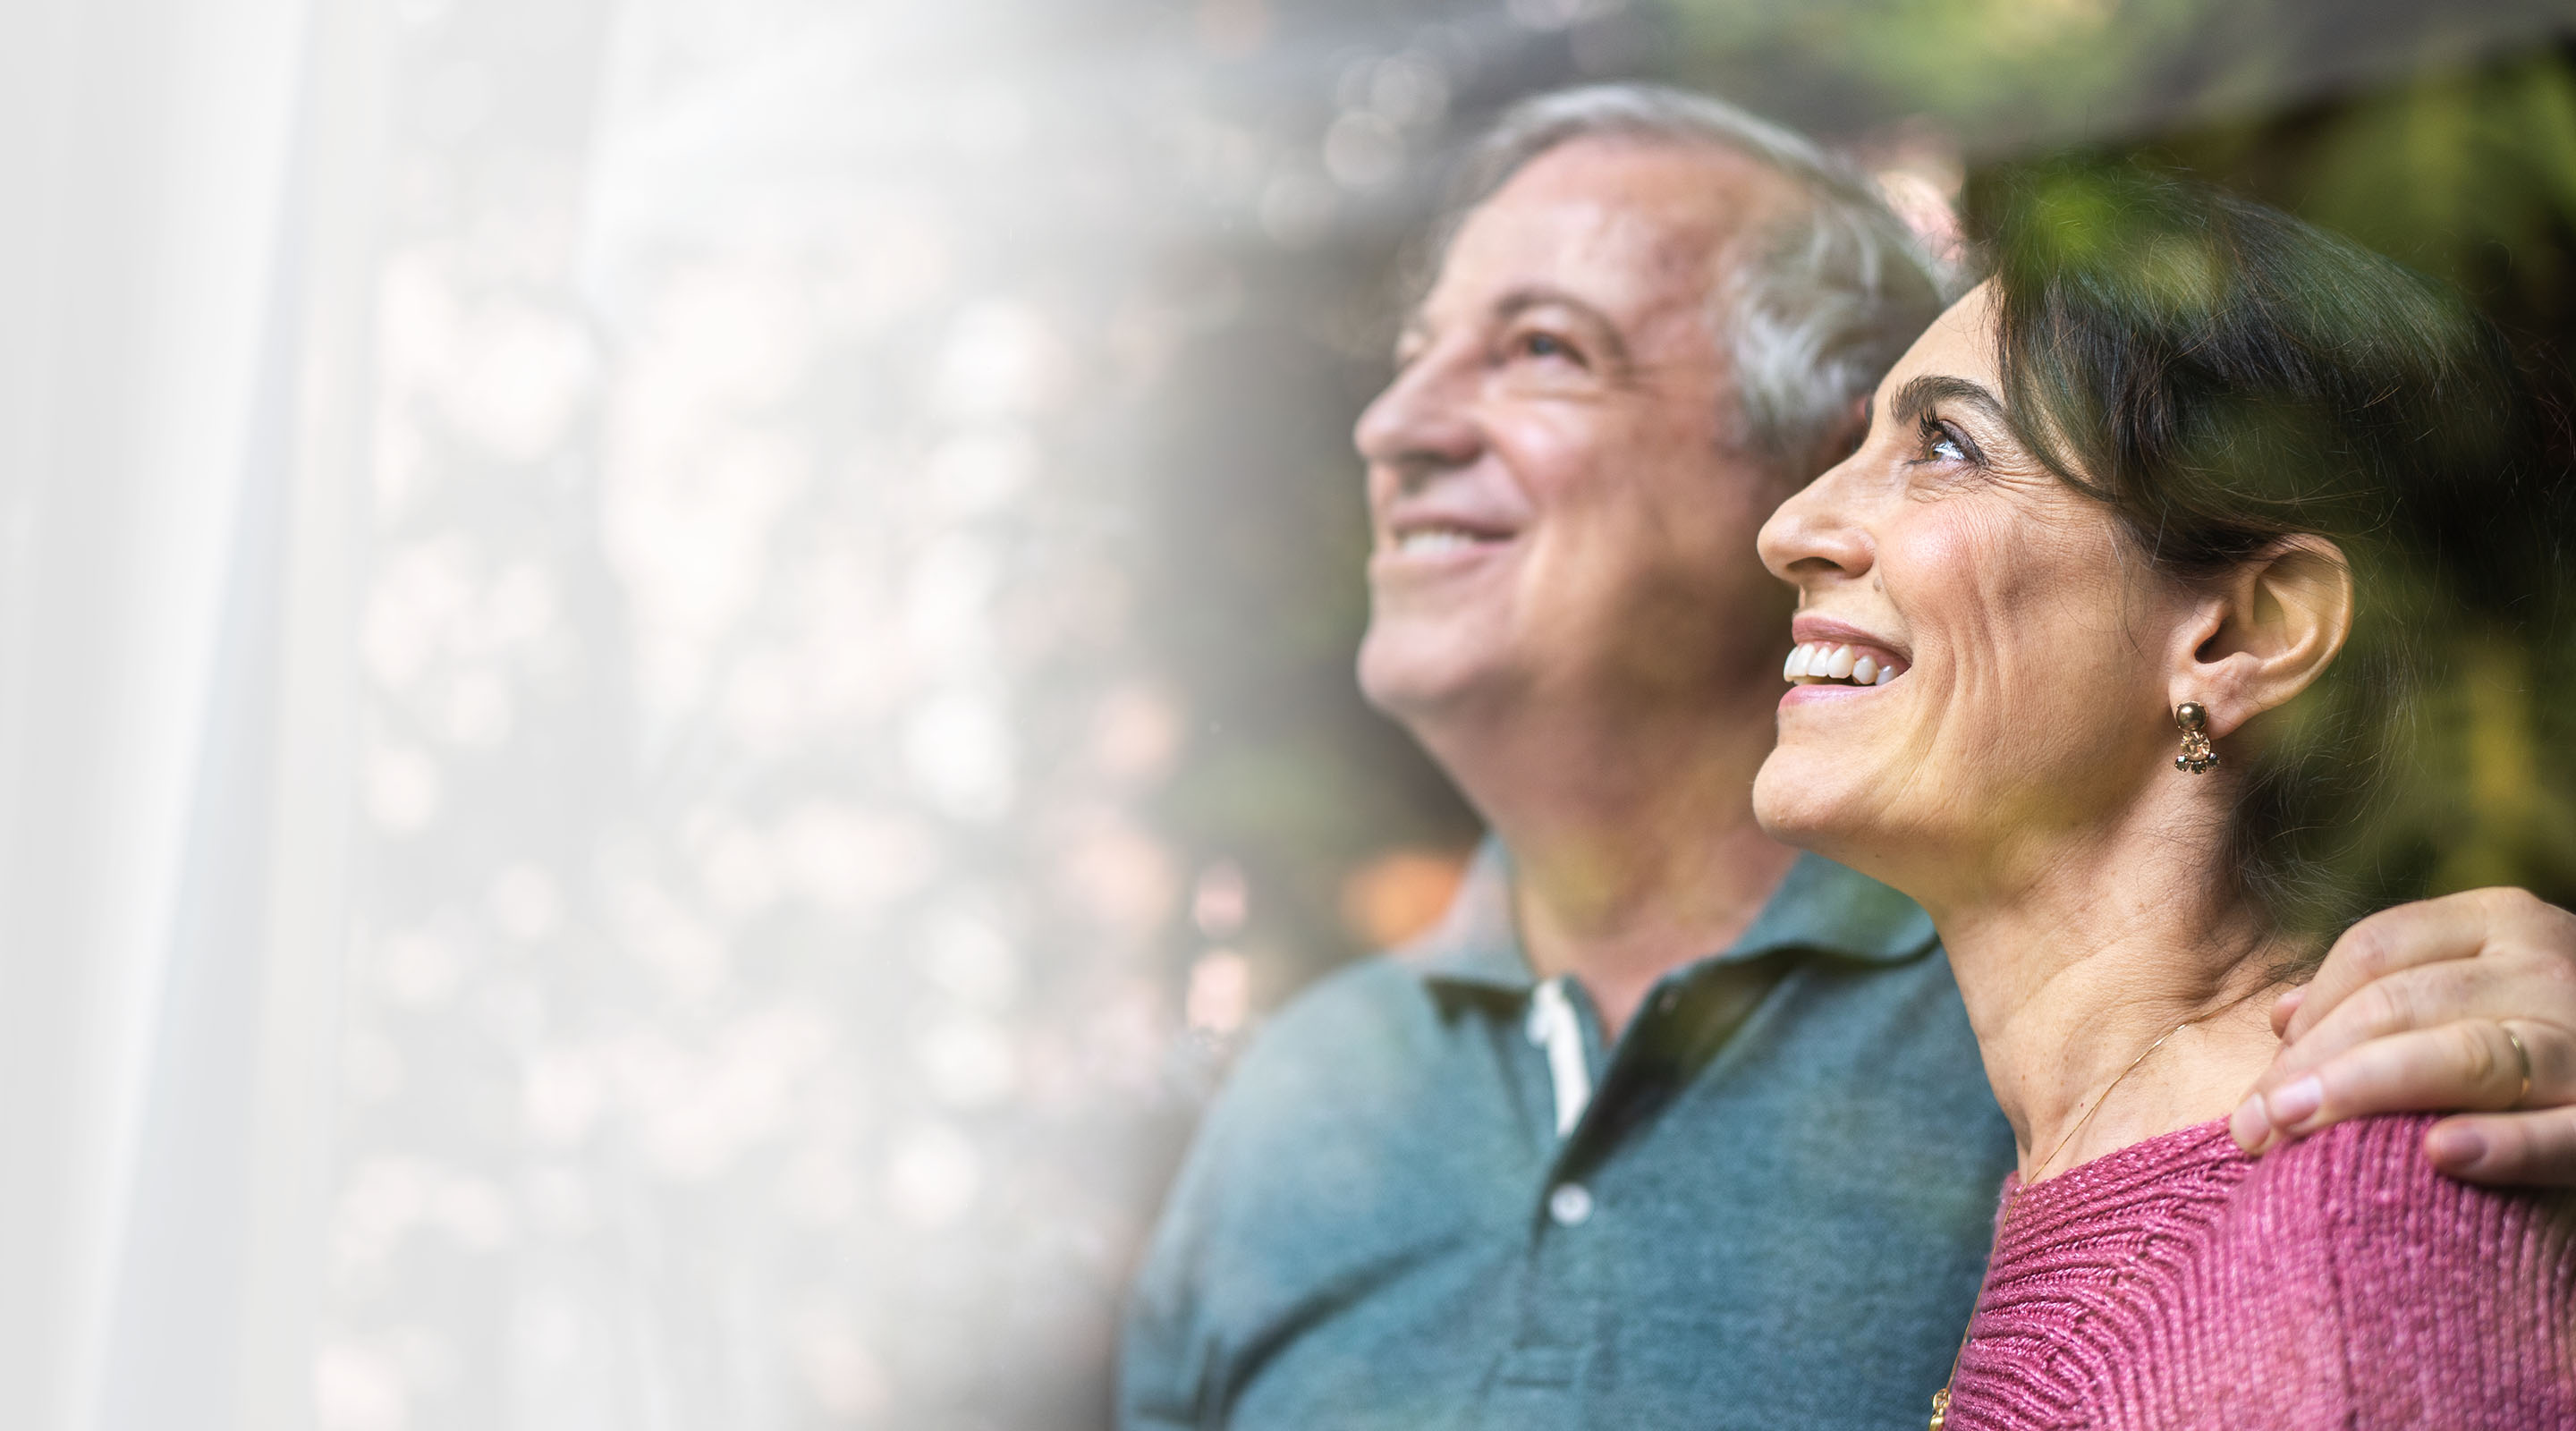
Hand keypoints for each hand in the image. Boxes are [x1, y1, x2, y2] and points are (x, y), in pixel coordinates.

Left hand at [2229, 888, 2575, 1184]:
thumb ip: (2385, 997)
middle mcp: (2548, 961)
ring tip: (2293, 1133)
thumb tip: (2282, 1018)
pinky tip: (2444, 1155)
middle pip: (2399, 1003)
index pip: (2373, 950)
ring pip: (2462, 1054)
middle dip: (2311, 1068)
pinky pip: (2565, 1132)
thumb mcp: (2470, 998)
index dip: (2304, 1017)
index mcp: (2502, 922)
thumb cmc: (2537, 1051)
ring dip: (2366, 1094)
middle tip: (2252, 1130)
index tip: (2255, 1091)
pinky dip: (2507, 1143)